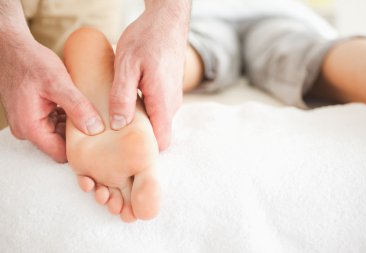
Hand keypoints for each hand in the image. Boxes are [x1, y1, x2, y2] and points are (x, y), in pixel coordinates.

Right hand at [0, 35, 103, 162]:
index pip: (61, 153)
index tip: (100, 142)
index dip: (81, 149)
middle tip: (101, 126)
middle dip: (80, 136)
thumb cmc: (30, 62)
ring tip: (92, 114)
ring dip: (75, 125)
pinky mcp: (34, 114)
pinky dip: (68, 117)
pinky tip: (80, 106)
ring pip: (60, 133)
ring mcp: (30, 122)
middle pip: (61, 144)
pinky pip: (55, 122)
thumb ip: (77, 107)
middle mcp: (28, 129)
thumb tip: (95, 128)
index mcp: (31, 127)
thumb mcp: (58, 83)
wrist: (11, 48)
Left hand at [111, 4, 189, 149]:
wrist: (167, 21)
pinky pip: (157, 110)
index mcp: (162, 102)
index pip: (161, 142)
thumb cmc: (147, 39)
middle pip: (158, 134)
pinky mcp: (169, 91)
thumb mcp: (126, 65)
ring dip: (139, 124)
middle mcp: (171, 104)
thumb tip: (118, 124)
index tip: (123, 152)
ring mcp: (172, 97)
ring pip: (156, 122)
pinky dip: (143, 112)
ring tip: (116, 119)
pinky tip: (126, 102)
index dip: (145, 152)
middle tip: (112, 136)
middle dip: (137, 139)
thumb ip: (122, 96)